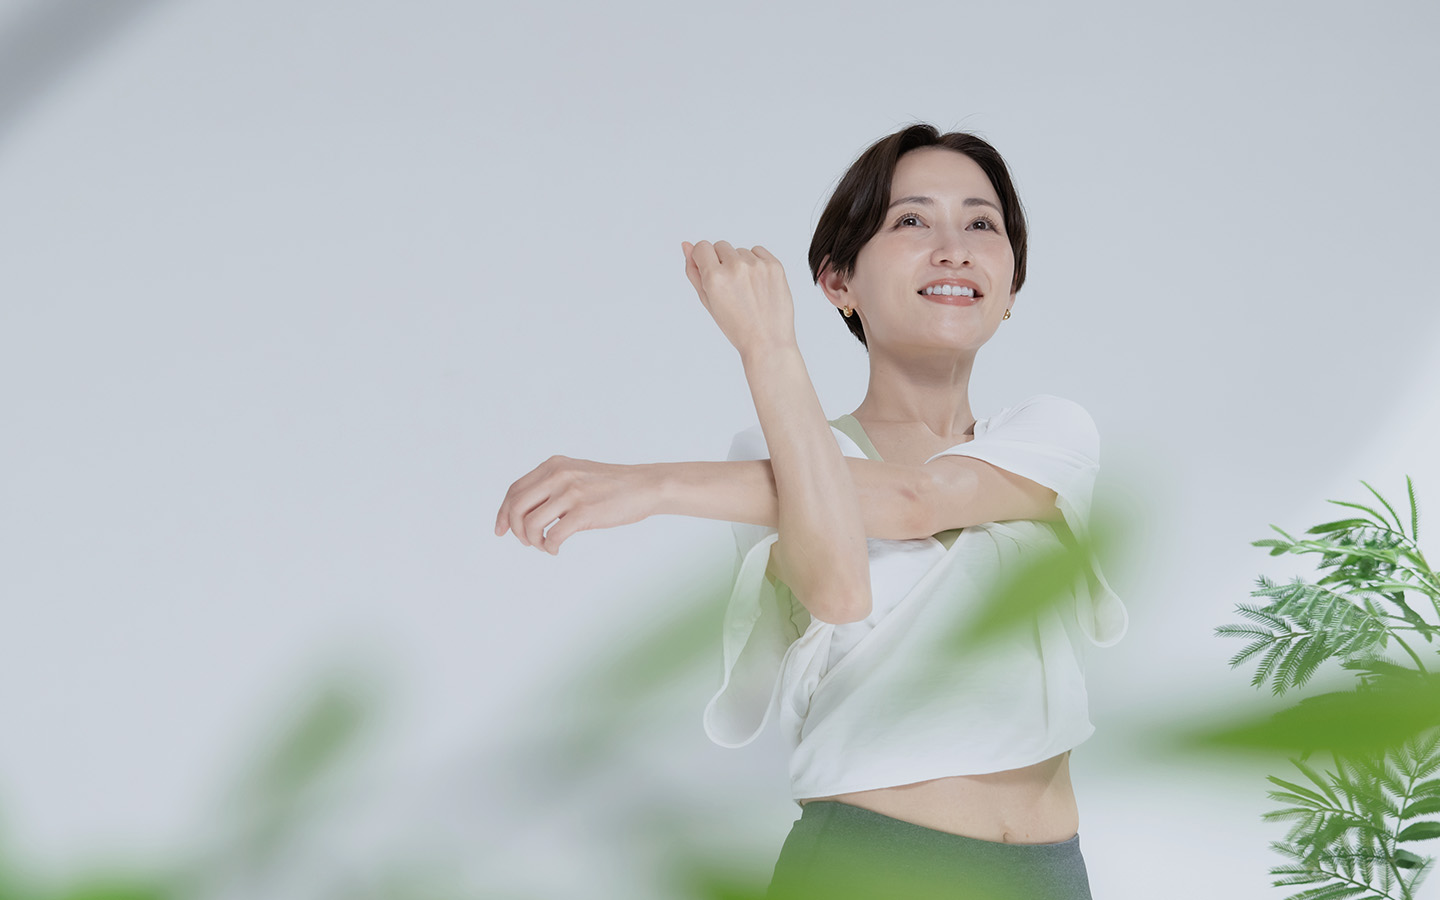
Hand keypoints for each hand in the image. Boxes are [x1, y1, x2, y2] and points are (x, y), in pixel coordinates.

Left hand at [494, 456, 656, 554]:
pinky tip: (556, 550)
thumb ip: (553, 485)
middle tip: (526, 542)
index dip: (503, 512)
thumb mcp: (577, 474)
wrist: (645, 486)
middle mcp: (558, 475)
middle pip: (516, 507)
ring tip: (545, 546)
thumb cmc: (612, 485)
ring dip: (533, 541)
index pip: (515, 490)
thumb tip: (527, 512)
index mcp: (554, 466)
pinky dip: (549, 548)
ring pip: (530, 524)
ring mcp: (571, 493)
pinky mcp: (583, 512)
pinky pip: (552, 536)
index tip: (501, 530)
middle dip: (515, 530)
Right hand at [682, 239, 796, 357]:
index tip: (710, 272)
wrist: (767, 341)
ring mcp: (757, 266)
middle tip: (731, 287)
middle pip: (721, 246)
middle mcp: (736, 267)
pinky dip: (756, 263)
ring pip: (740, 251)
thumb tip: (686, 246)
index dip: (703, 259)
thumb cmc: (736, 326)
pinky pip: (758, 252)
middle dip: (722, 261)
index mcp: (715, 278)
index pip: (702, 247)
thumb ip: (694, 271)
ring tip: (747, 290)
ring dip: (740, 264)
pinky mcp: (774, 266)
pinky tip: (758, 284)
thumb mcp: (707, 301)